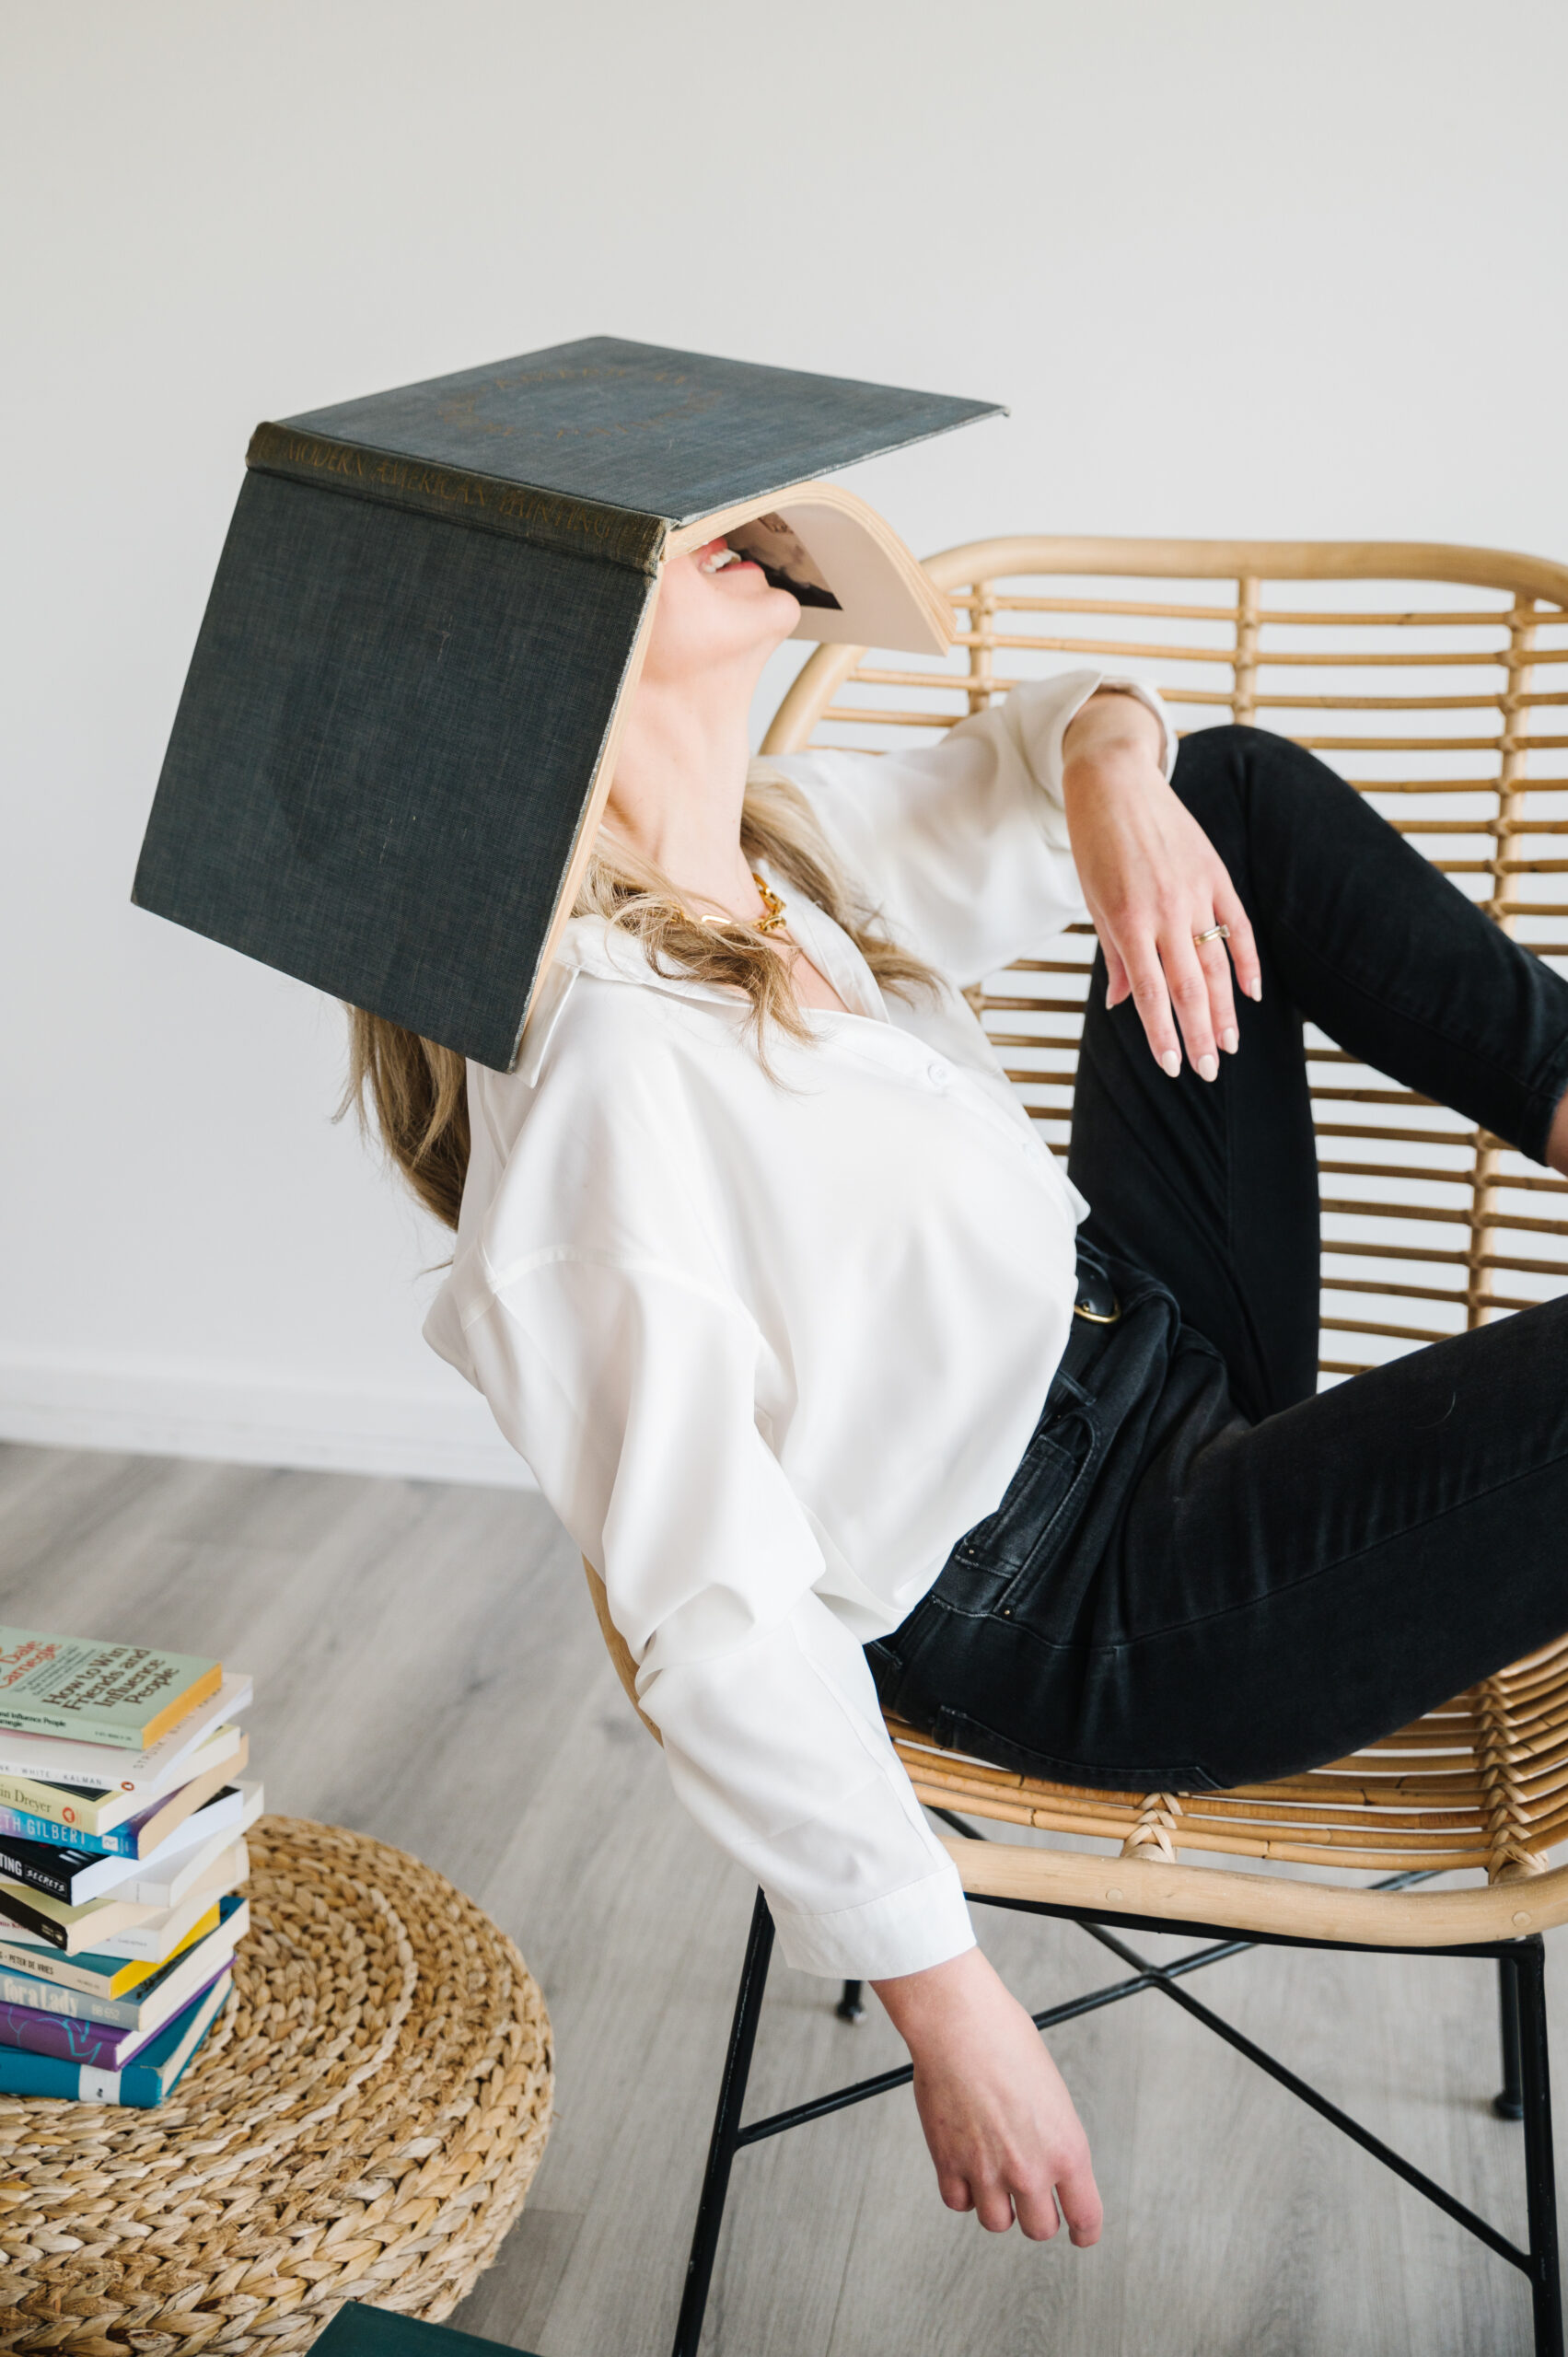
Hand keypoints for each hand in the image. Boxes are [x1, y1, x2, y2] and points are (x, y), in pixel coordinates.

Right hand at [872, 1945, 1101, 2242]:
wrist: (960, 2026)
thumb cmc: (1006, 2041)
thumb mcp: (1053, 2092)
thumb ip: (1054, 2135)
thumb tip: (1049, 2157)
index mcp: (1066, 2150)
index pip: (1085, 2216)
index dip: (1084, 2232)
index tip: (1079, 2233)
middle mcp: (1030, 2169)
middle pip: (1039, 2229)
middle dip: (1036, 2215)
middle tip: (1029, 2198)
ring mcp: (988, 2172)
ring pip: (997, 2223)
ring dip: (996, 2206)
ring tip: (993, 2177)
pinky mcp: (950, 2165)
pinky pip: (958, 2203)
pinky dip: (962, 2192)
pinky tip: (965, 2169)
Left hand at [1060, 693, 1260, 1079]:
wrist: (1114, 782)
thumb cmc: (1095, 844)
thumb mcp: (1094, 902)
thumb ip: (1117, 955)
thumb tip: (1125, 1004)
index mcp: (1128, 921)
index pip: (1153, 994)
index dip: (1164, 1036)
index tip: (1173, 1067)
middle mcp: (1166, 911)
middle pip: (1191, 988)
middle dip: (1201, 1035)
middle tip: (1210, 1072)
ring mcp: (1195, 892)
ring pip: (1217, 964)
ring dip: (1225, 1010)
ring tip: (1230, 1045)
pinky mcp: (1214, 875)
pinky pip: (1237, 927)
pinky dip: (1247, 962)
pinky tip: (1252, 995)